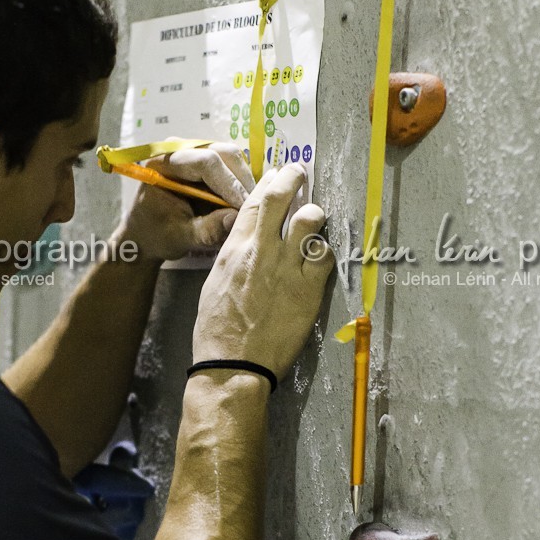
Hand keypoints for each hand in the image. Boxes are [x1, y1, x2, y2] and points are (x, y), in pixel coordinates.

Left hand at [116, 143, 252, 262]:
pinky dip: (240, 184)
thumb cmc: (157, 234)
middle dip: (241, 182)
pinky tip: (241, 204)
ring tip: (246, 209)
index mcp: (164, 163)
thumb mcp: (181, 238)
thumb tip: (235, 218)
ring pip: (232, 158)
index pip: (205, 163)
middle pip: (224, 154)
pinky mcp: (207, 158)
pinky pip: (232, 166)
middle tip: (251, 210)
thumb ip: (206, 230)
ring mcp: (195, 151)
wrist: (147, 233)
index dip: (229, 184)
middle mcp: (180, 149)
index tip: (244, 208)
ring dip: (244, 183)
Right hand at [192, 163, 333, 381]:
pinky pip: (325, 257)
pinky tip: (320, 257)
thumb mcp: (214, 283)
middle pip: (281, 198)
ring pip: (309, 221)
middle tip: (300, 174)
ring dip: (314, 214)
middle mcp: (261, 251)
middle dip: (293, 178)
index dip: (268, 182)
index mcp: (234, 249)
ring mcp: (287, 269)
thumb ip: (232, 257)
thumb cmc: (216, 331)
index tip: (277, 175)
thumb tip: (247, 244)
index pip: (253, 201)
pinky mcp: (308, 290)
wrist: (232, 364)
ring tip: (316, 218)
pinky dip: (324, 252)